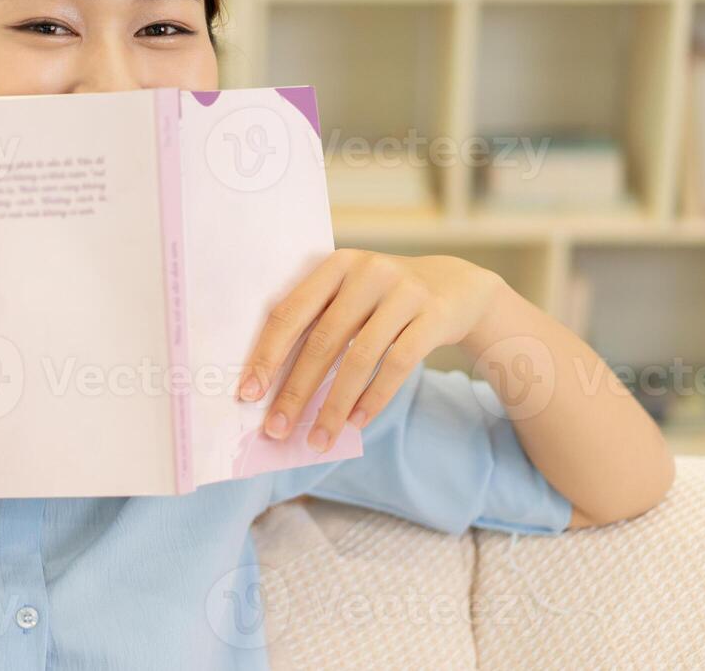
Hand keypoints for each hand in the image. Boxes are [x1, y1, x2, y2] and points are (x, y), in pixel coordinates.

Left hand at [238, 248, 505, 451]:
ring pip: (359, 358)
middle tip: (276, 428)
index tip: (248, 393)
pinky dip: (373, 398)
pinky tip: (356, 423)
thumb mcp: (350, 293)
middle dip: (295, 390)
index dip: (267, 354)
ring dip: (334, 406)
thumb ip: (318, 322)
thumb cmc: (383, 299)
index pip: (290, 312)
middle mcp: (368, 273)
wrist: (456, 286)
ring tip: (317, 439)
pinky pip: (398, 365)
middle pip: (323, 340)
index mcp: (335, 265)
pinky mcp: (433, 317)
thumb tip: (271, 385)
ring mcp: (404, 293)